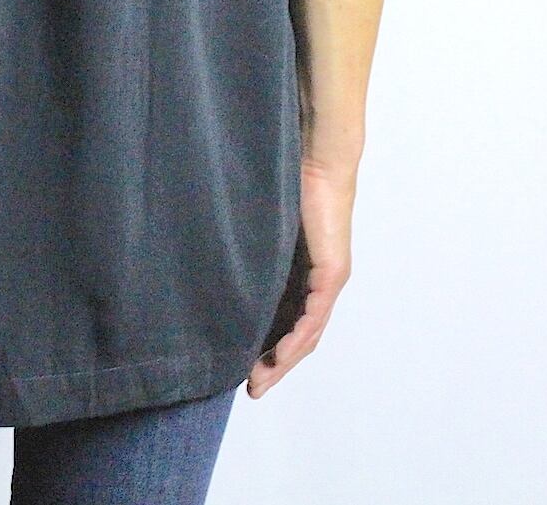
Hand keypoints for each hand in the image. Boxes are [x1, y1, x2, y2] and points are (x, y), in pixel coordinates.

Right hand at [244, 157, 355, 398]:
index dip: (267, 344)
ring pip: (307, 333)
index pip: (287, 319)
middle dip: (274, 363)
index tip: (243, 365)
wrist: (315, 158)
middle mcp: (320, 281)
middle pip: (300, 336)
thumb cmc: (286, 180)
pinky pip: (314, 317)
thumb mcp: (261, 225)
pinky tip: (280, 356)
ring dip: (283, 360)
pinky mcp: (332, 273)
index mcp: (303, 271)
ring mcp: (328, 279)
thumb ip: (248, 245)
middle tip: (250, 387)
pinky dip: (297, 340)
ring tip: (260, 379)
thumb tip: (214, 257)